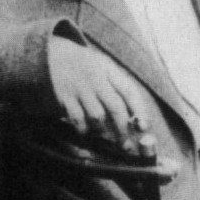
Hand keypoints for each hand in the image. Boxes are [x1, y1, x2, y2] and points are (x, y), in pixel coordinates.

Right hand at [48, 36, 150, 152]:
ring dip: (103, 131)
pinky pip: (77, 119)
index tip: (145, 127)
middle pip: (115, 107)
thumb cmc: (86, 65)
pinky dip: (83, 129)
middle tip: (127, 146)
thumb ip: (118, 86)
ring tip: (105, 138)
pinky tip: (86, 132)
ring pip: (97, 117)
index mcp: (109, 70)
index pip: (130, 91)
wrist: (54, 53)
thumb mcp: (104, 66)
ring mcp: (80, 88)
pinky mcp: (64, 96)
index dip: (140, 110)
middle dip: (123, 130)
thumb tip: (134, 116)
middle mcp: (96, 79)